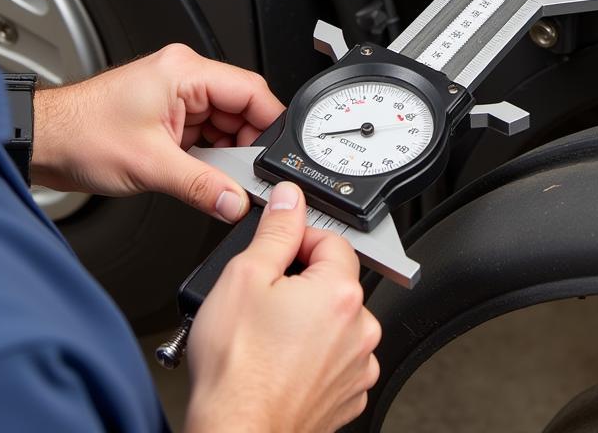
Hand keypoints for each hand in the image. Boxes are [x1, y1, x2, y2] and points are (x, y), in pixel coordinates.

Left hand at [30, 43, 283, 222]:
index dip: (269, 124)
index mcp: (184, 71)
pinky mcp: (168, 113)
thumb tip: (235, 201)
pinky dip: (209, 155)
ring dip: (225, 153)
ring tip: (216, 178)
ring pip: (224, 123)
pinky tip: (202, 173)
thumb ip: (201, 186)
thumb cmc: (80, 134)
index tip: (276, 155)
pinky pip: (205, 132)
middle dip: (245, 145)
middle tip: (245, 177)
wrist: (42, 141)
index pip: (250, 90)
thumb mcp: (149, 166)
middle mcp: (183, 76)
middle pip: (240, 108)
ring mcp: (176, 95)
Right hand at [184, 182, 380, 432]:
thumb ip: (276, 230)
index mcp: (341, 293)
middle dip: (302, 283)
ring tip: (268, 337)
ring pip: (335, 322)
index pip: (331, 240)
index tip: (275, 254)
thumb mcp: (244, 276)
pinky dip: (312, 357)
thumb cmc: (236, 371)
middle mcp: (360, 330)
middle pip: (334, 282)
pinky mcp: (347, 397)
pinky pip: (335, 359)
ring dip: (308, 322)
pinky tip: (280, 364)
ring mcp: (357, 367)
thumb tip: (289, 199)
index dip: (298, 241)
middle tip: (264, 300)